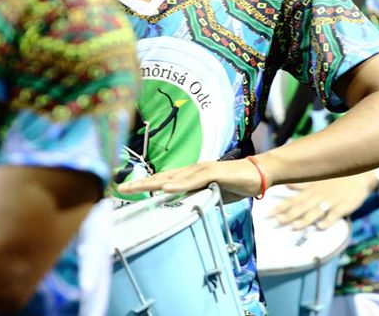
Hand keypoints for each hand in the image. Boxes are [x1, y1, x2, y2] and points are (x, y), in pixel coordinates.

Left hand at [116, 159, 263, 203]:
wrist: (258, 174)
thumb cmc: (235, 184)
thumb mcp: (211, 195)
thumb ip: (197, 199)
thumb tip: (182, 208)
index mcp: (190, 176)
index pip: (164, 180)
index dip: (145, 185)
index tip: (127, 190)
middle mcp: (192, 170)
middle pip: (162, 177)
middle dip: (141, 183)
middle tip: (120, 189)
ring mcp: (202, 169)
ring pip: (173, 176)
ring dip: (154, 182)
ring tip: (136, 188)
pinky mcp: (214, 172)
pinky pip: (193, 179)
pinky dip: (179, 183)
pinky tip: (166, 187)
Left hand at [271, 175, 372, 229]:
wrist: (359, 174)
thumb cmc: (336, 178)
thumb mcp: (317, 179)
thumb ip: (301, 184)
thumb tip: (285, 184)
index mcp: (311, 190)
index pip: (292, 200)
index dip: (280, 207)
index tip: (267, 214)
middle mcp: (318, 196)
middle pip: (301, 207)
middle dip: (288, 215)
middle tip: (276, 223)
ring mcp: (330, 201)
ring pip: (315, 212)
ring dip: (305, 220)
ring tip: (294, 227)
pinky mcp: (343, 207)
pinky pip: (334, 215)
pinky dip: (327, 221)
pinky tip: (320, 227)